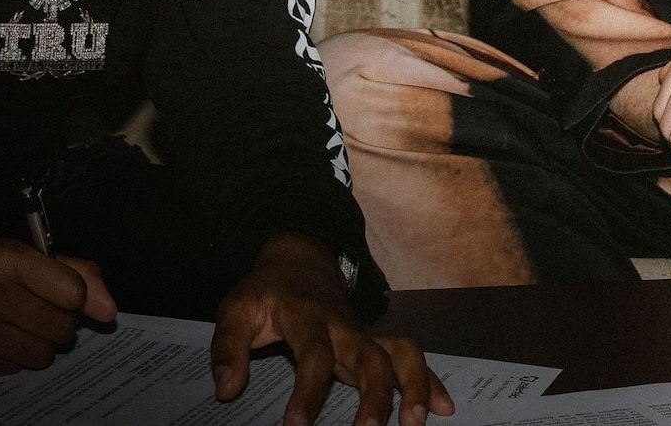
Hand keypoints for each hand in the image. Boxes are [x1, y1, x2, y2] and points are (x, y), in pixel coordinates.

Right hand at [0, 239, 116, 377]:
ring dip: (37, 345)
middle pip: (62, 328)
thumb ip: (73, 275)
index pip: (74, 292)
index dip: (74, 298)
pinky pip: (14, 369)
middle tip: (33, 312)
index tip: (61, 295)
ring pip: (43, 355)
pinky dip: (10, 358)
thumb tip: (109, 309)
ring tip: (14, 326)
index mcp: (7, 258)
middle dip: (57, 324)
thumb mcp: (21, 257)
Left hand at [210, 234, 454, 425]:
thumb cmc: (266, 292)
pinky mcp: (374, 342)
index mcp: (307, 316)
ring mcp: (364, 333)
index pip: (313, 355)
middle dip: (374, 396)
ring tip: (416, 423)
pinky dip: (429, 380)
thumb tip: (226, 390)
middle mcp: (344, 326)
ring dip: (413, 386)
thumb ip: (227, 346)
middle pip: (370, 356)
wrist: (298, 260)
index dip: (306, 391)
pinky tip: (444, 406)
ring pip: (401, 353)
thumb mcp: (236, 310)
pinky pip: (409, 357)